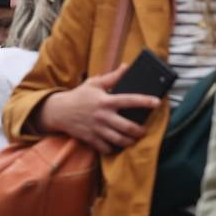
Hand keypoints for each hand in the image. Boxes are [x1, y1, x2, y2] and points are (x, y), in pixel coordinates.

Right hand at [36, 65, 160, 153]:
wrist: (58, 111)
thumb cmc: (78, 96)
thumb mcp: (94, 83)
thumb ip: (112, 77)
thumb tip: (126, 66)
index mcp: (106, 101)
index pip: (129, 100)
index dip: (145, 101)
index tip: (157, 102)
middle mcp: (102, 116)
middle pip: (127, 127)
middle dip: (139, 131)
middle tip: (143, 131)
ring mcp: (96, 129)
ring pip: (118, 140)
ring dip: (129, 141)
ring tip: (133, 140)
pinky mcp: (89, 138)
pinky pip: (104, 148)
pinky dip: (112, 148)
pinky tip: (116, 145)